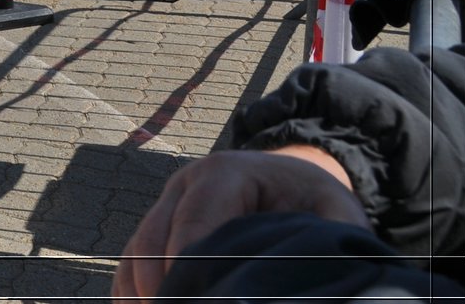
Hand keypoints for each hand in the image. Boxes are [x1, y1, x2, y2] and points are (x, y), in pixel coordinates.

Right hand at [114, 147, 365, 301]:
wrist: (291, 180)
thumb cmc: (313, 201)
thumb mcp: (334, 214)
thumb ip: (327, 243)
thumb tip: (313, 283)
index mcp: (224, 173)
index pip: (193, 225)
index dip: (193, 270)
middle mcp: (183, 184)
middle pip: (153, 243)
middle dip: (166, 291)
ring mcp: (164, 205)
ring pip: (135, 256)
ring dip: (145, 296)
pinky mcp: (155, 228)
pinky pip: (130, 264)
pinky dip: (134, 295)